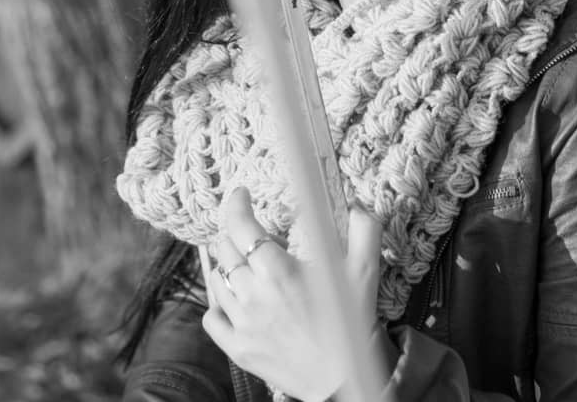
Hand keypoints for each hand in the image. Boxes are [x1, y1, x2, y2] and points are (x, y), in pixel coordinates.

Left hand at [199, 187, 384, 400]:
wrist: (342, 380)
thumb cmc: (351, 324)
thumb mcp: (364, 271)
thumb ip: (363, 229)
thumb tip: (356, 204)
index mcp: (278, 270)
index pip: (241, 226)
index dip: (236, 205)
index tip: (241, 195)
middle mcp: (253, 293)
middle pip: (225, 249)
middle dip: (237, 235)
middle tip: (255, 236)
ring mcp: (241, 323)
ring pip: (217, 279)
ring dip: (229, 266)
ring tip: (248, 266)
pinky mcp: (237, 348)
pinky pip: (212, 317)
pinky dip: (218, 304)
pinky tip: (235, 301)